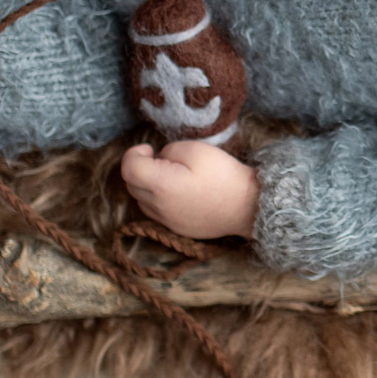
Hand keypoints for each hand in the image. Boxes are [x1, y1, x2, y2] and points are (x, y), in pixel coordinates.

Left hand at [122, 139, 258, 239]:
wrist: (248, 206)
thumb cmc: (224, 175)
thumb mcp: (196, 149)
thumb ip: (169, 151)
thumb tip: (159, 159)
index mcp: (161, 185)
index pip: (128, 168)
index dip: (134, 153)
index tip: (149, 148)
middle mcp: (158, 207)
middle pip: (131, 185)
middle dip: (140, 168)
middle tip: (161, 159)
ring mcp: (167, 221)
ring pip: (141, 200)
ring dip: (147, 185)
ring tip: (170, 176)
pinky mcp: (176, 229)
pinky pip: (155, 212)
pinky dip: (158, 200)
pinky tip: (178, 193)